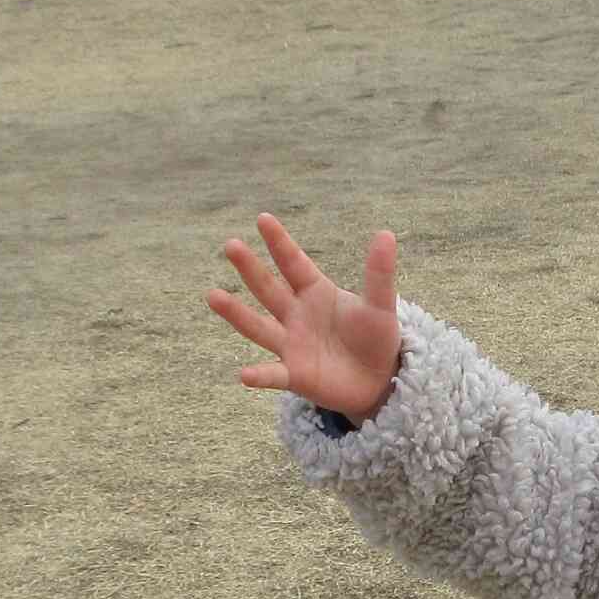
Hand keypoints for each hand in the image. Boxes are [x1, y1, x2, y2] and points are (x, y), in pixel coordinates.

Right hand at [206, 213, 402, 421]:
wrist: (378, 379)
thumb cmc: (375, 337)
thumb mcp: (380, 305)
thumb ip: (379, 274)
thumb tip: (386, 234)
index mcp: (315, 292)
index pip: (294, 263)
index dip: (280, 242)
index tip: (263, 219)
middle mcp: (296, 314)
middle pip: (269, 288)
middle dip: (250, 268)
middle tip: (231, 245)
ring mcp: (291, 344)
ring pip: (258, 326)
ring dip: (236, 313)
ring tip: (212, 295)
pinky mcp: (295, 375)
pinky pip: (273, 375)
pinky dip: (259, 375)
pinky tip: (244, 374)